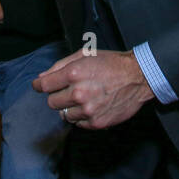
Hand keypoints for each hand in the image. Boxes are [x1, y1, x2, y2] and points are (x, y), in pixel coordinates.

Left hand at [33, 50, 153, 128]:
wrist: (138, 77)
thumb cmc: (112, 63)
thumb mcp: (85, 54)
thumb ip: (60, 65)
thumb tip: (41, 78)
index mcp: (73, 73)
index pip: (44, 85)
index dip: (39, 85)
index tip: (40, 86)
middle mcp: (79, 93)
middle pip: (51, 102)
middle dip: (57, 95)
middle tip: (70, 89)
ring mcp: (87, 110)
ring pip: (64, 115)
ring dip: (70, 107)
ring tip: (85, 97)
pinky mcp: (96, 122)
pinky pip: (78, 123)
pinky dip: (82, 116)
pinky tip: (93, 105)